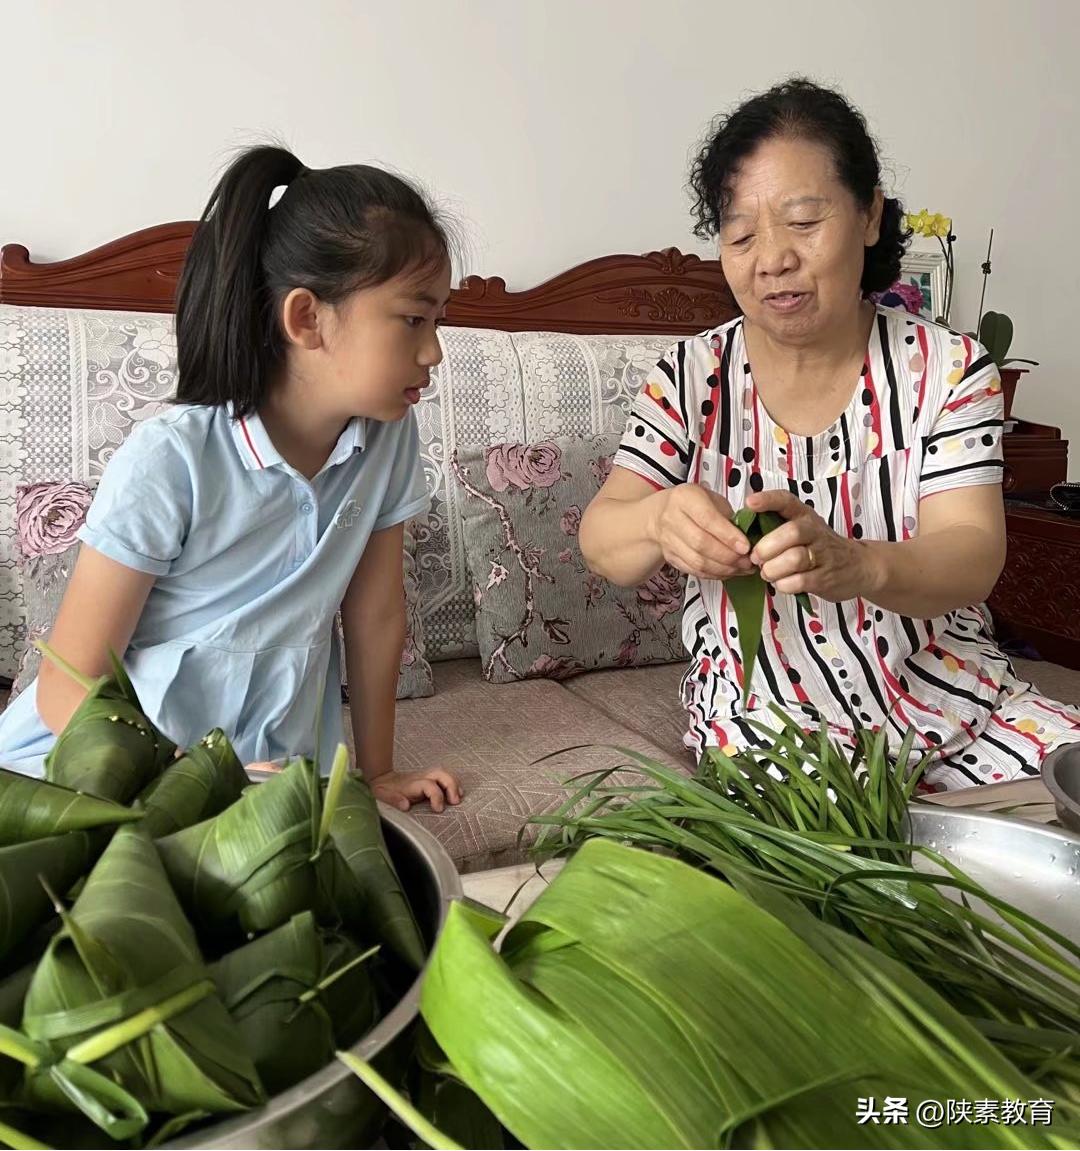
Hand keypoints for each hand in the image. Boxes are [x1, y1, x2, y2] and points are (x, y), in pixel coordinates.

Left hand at [371, 768, 462, 813]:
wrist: (381, 779)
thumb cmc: (383, 791)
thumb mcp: (382, 796)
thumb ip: (393, 800)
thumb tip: (406, 805)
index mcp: (411, 784)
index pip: (429, 785)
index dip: (436, 796)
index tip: (439, 810)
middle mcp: (421, 777)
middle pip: (440, 774)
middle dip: (451, 786)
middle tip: (455, 802)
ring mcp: (425, 776)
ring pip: (444, 773)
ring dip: (454, 783)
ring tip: (459, 797)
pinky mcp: (429, 779)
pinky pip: (444, 777)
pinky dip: (453, 783)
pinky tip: (457, 793)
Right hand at [647, 484, 754, 580]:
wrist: (661, 514)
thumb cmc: (693, 504)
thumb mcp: (711, 498)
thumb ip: (727, 515)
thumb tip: (747, 538)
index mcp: (684, 498)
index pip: (707, 519)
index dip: (728, 536)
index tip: (746, 547)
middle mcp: (672, 519)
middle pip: (701, 543)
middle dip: (729, 556)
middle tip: (747, 560)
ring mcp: (668, 541)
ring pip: (697, 561)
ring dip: (723, 569)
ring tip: (741, 568)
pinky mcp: (670, 557)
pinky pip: (693, 570)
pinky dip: (714, 574)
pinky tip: (728, 572)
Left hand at [746, 490, 872, 602]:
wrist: (859, 566)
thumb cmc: (819, 546)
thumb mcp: (802, 529)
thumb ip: (775, 528)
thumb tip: (739, 534)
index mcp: (804, 515)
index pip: (786, 501)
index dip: (768, 500)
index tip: (750, 503)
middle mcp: (814, 531)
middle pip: (791, 532)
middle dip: (767, 547)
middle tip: (755, 558)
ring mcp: (823, 554)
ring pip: (794, 558)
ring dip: (773, 569)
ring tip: (767, 573)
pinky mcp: (825, 577)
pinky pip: (800, 581)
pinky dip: (784, 585)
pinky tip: (781, 583)